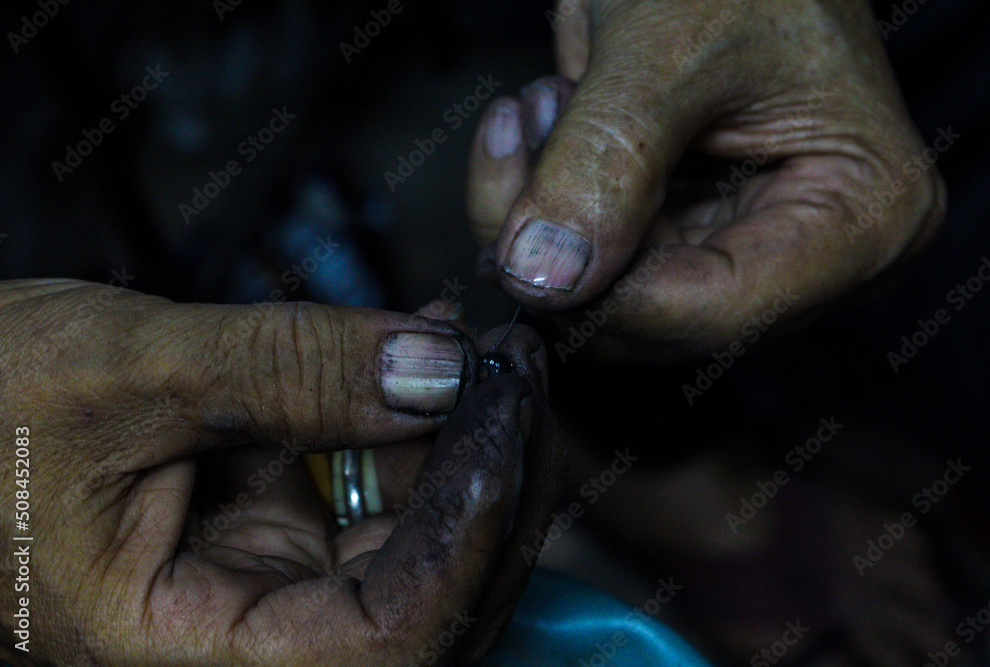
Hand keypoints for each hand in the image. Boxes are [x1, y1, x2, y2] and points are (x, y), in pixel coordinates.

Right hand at [0, 280, 559, 664]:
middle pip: (432, 599)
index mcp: (187, 659)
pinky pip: (376, 492)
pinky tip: (429, 351)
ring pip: (418, 544)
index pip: (387, 642)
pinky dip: (414, 424)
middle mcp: (246, 642)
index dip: (469, 532)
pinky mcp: (276, 533)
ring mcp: (270, 587)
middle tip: (517, 363)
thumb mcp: (127, 372)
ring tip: (483, 345)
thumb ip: (290, 370)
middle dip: (494, 478)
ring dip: (465, 444)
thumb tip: (441, 367)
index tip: (503, 409)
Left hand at [468, 0, 945, 357]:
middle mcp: (812, 257)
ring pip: (612, 300)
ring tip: (541, 107)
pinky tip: (545, 121)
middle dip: (561, 250)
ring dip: (544, 218)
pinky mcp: (690, 231)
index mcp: (861, 217)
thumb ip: (604, 160)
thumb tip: (541, 276)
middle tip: (517, 141)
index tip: (518, 252)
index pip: (723, 311)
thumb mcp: (668, 45)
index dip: (609, 299)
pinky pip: (598, 261)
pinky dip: (548, 204)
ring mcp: (748, 247)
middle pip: (660, 318)